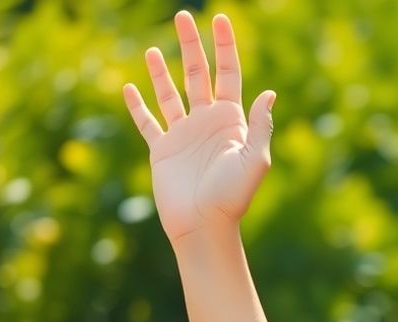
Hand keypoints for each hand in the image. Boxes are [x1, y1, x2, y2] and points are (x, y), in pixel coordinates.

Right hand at [122, 11, 275, 242]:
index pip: (228, 73)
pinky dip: (137, 105)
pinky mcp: (162, 149)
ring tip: (150, 47)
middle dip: (191, 45)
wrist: (204, 225)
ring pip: (170, 93)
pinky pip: (148, 122)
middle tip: (183, 15)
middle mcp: (207, 122)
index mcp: (231, 120)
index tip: (221, 19)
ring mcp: (183, 134)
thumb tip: (268, 93)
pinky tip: (129, 87)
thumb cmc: (233, 196)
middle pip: (197, 74)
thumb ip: (259, 125)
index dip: (225, 46)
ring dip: (161, 70)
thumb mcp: (254, 159)